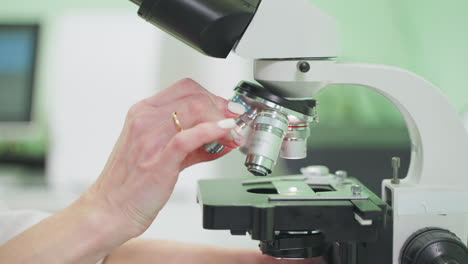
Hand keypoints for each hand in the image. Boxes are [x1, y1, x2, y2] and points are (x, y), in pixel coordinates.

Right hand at [83, 79, 244, 240]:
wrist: (109, 210)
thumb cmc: (130, 183)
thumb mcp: (157, 151)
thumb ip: (189, 142)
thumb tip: (220, 136)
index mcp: (142, 113)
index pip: (185, 88)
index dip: (211, 95)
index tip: (225, 107)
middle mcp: (145, 120)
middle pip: (194, 96)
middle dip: (221, 106)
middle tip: (235, 119)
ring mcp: (150, 139)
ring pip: (195, 111)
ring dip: (222, 119)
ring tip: (234, 133)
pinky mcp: (159, 160)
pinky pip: (189, 137)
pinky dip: (213, 130)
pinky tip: (226, 132)